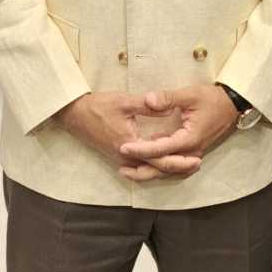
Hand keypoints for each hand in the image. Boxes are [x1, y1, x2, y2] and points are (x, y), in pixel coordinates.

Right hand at [53, 91, 201, 179]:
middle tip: (197, 163)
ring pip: (148, 170)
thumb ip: (148, 106)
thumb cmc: (98, 106)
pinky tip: (164, 161)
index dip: (179, 159)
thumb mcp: (124, 102)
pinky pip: (140, 167)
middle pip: (156, 169)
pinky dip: (154, 166)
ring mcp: (121, 159)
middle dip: (177, 167)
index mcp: (129, 145)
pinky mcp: (118, 156)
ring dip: (167, 168)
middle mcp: (126, 158)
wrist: (74, 114)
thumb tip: (169, 109)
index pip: (159, 158)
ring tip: (186, 164)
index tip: (196, 157)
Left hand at [117, 85, 237, 181]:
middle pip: (163, 168)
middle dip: (142, 169)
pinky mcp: (192, 152)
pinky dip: (159, 167)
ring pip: (168, 170)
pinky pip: (174, 165)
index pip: (160, 149)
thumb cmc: (212, 98)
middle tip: (121, 167)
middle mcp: (191, 152)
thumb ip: (168, 98)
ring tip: (128, 170)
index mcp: (189, 139)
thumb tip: (148, 100)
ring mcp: (193, 154)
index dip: (141, 149)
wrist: (232, 105)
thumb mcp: (190, 94)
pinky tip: (145, 163)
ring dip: (149, 172)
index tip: (123, 147)